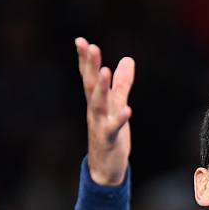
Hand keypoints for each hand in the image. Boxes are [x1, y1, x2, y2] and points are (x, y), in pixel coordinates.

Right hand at [75, 37, 134, 185]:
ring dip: (101, 87)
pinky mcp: (110, 140)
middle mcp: (95, 112)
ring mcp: (101, 125)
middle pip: (91, 86)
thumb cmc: (111, 135)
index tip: (81, 40)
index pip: (88, 78)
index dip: (85, 60)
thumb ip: (122, 84)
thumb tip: (128, 59)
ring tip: (104, 70)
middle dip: (90, 67)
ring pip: (99, 104)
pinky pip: (114, 128)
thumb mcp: (118, 106)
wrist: (105, 168)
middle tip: (90, 46)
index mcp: (97, 103)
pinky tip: (127, 110)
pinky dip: (120, 119)